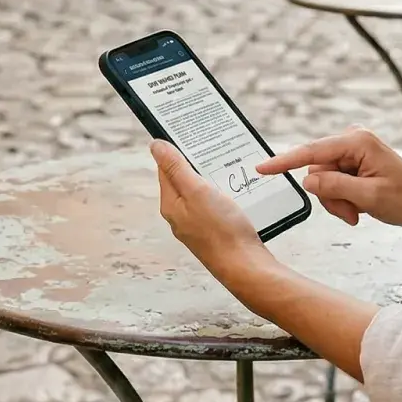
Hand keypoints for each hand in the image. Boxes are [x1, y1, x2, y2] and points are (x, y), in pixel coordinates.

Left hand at [151, 141, 267, 276]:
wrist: (246, 267)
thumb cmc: (222, 230)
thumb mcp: (197, 192)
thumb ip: (176, 168)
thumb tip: (155, 145)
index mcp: (171, 205)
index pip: (166, 169)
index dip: (176, 150)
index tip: (190, 134)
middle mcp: (181, 215)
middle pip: (184, 179)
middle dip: (197, 163)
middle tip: (212, 146)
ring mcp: (198, 224)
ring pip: (201, 191)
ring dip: (212, 177)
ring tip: (227, 165)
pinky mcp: (215, 230)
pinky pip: (215, 204)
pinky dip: (223, 192)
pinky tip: (235, 188)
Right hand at [259, 128, 401, 227]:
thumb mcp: (369, 198)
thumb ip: (335, 187)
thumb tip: (307, 180)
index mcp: (357, 142)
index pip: (311, 152)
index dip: (284, 162)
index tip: (262, 168)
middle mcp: (353, 140)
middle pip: (317, 170)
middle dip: (330, 196)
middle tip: (352, 215)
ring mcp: (353, 150)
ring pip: (323, 179)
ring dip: (337, 201)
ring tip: (358, 212)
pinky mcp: (353, 160)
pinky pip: (333, 181)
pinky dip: (342, 198)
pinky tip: (359, 206)